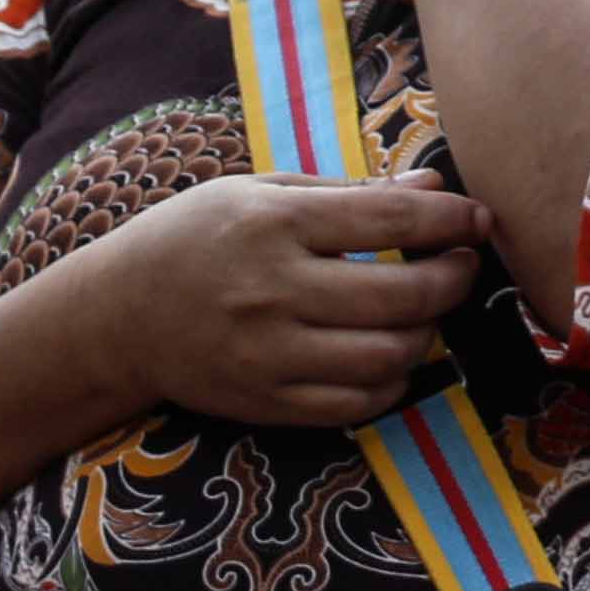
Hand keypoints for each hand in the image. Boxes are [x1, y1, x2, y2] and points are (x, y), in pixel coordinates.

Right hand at [71, 173, 495, 426]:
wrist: (113, 317)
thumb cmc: (190, 241)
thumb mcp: (256, 193)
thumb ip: (346, 192)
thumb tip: (434, 185)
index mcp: (272, 224)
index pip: (391, 218)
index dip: (451, 219)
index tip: (476, 220)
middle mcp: (272, 291)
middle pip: (403, 295)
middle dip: (453, 280)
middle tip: (459, 268)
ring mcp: (268, 354)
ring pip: (388, 356)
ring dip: (425, 335)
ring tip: (420, 315)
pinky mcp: (264, 402)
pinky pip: (356, 404)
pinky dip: (391, 384)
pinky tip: (387, 360)